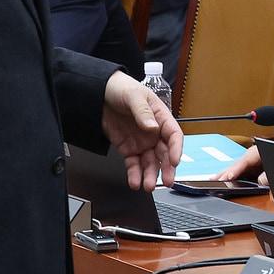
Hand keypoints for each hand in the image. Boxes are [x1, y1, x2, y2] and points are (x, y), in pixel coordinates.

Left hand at [100, 71, 183, 190]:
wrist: (98, 93)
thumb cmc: (121, 88)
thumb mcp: (134, 96)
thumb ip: (143, 112)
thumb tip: (152, 127)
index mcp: (160, 117)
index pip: (173, 135)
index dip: (176, 149)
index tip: (174, 160)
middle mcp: (154, 132)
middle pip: (164, 153)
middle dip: (166, 168)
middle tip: (167, 180)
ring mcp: (141, 142)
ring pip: (149, 162)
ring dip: (150, 175)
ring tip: (147, 185)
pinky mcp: (128, 149)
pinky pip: (133, 164)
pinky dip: (134, 175)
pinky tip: (135, 182)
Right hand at [214, 145, 267, 184]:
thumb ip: (269, 173)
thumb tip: (261, 181)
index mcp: (257, 152)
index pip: (245, 161)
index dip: (236, 169)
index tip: (229, 176)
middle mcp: (249, 156)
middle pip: (236, 164)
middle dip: (226, 172)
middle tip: (215, 180)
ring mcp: (247, 162)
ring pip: (233, 168)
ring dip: (223, 174)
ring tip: (212, 180)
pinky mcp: (246, 168)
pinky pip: (235, 171)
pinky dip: (226, 175)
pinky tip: (218, 179)